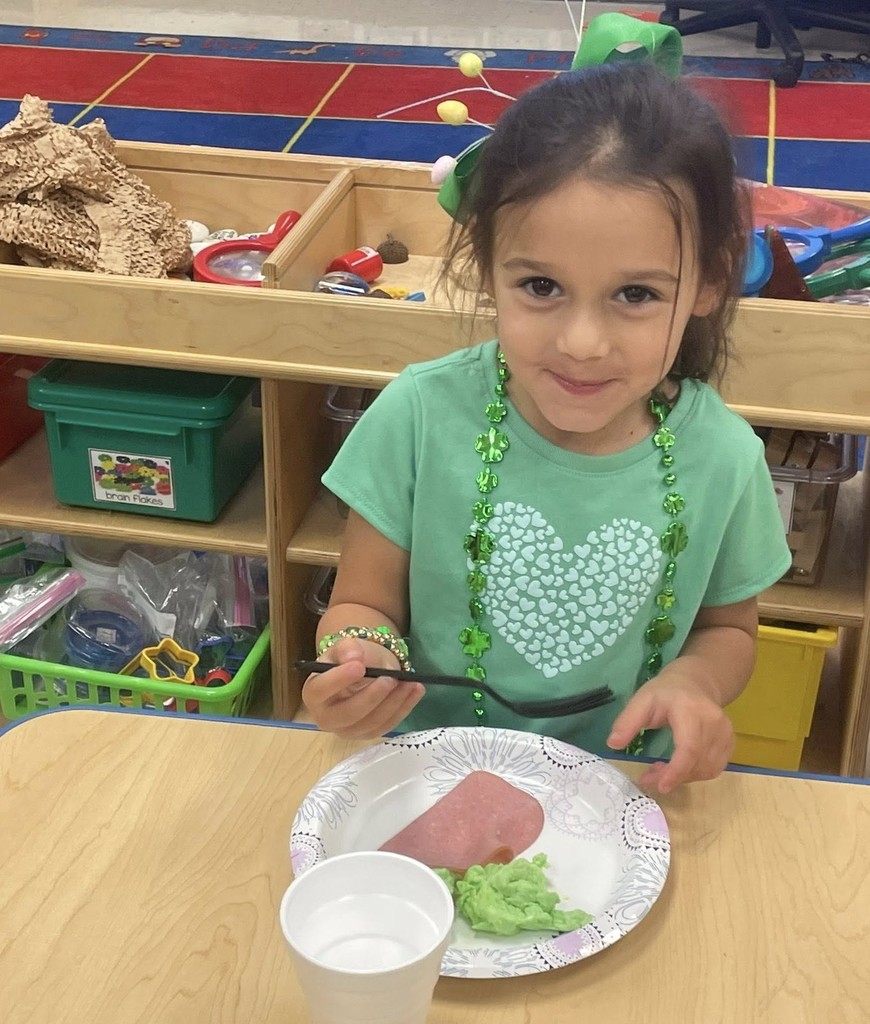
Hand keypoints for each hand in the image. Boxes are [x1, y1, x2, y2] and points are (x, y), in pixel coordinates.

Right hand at [301, 637, 424, 738]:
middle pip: (348, 714)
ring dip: (394, 703)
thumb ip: (348, 648)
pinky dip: (404, 708)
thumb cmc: (349, 659)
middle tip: (391, 678)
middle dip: (372, 697)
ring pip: (371, 723)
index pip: (320, 690)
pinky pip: (387, 725)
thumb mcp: (346, 647)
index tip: (359, 666)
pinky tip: (415, 691)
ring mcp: (348, 730)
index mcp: (314, 693)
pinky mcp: (368, 733)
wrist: (363, 670)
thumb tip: (355, 658)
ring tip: (410, 682)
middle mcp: (327, 717)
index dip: (338, 680)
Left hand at [606, 666, 734, 793]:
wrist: (695, 682)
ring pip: (707, 770)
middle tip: (648, 777)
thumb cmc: (665, 692)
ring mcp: (726, 734)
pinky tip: (678, 767)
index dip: (676, 771)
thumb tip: (613, 744)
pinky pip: (713, 768)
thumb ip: (627, 721)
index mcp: (691, 710)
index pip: (689, 747)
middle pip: (697, 762)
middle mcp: (714, 723)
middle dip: (672, 776)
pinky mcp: (729, 743)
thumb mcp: (641, 700)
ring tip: (661, 770)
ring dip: (683, 777)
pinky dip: (694, 774)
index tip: (660, 786)